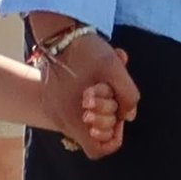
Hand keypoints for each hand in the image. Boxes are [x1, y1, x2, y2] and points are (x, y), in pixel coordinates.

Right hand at [36, 25, 138, 156]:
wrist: (57, 30)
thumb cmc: (85, 50)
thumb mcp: (115, 70)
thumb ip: (128, 97)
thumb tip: (128, 115)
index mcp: (71, 115)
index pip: (96, 149)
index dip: (112, 140)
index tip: (118, 120)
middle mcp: (58, 116)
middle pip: (91, 134)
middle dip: (108, 119)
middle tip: (112, 99)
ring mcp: (53, 107)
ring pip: (83, 120)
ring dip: (100, 108)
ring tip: (104, 86)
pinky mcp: (52, 97)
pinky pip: (74, 109)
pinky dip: (88, 101)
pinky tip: (95, 82)